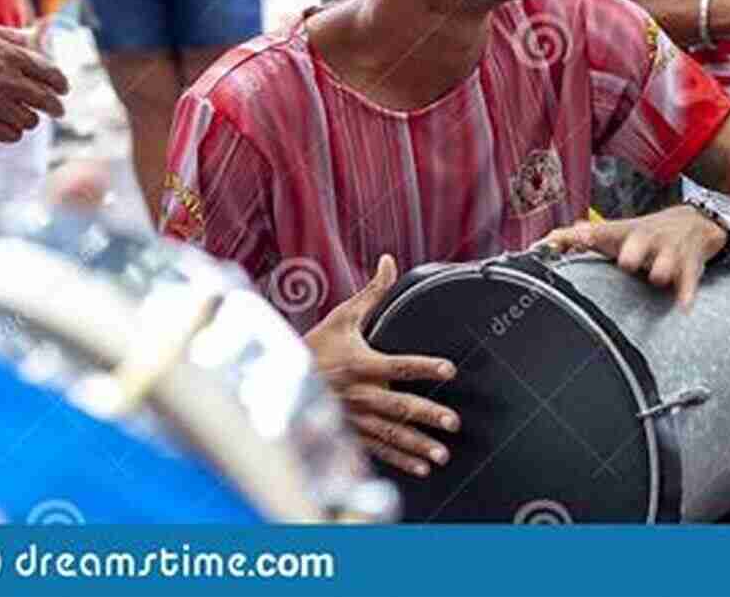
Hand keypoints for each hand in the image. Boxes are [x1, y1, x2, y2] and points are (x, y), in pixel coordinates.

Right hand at [0, 23, 67, 141]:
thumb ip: (13, 37)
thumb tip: (41, 33)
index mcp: (11, 55)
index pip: (51, 74)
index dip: (61, 84)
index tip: (63, 90)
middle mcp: (8, 79)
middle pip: (47, 101)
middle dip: (55, 108)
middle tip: (58, 112)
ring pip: (30, 121)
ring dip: (29, 119)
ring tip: (24, 116)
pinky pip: (10, 135)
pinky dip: (12, 133)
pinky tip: (6, 127)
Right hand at [303, 254, 460, 477]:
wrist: (277, 378)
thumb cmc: (316, 345)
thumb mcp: (343, 316)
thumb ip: (372, 293)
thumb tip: (388, 262)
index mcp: (360, 363)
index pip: (398, 365)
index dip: (424, 366)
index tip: (449, 370)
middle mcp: (359, 393)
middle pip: (398, 406)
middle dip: (427, 415)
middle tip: (452, 422)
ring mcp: (354, 417)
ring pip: (390, 434)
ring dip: (417, 445)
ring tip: (441, 454)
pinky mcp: (350, 433)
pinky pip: (377, 450)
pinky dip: (399, 460)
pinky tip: (421, 467)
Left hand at [534, 205, 726, 306]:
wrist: (691, 223)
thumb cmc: (641, 233)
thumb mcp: (616, 231)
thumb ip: (581, 237)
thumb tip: (547, 240)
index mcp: (625, 232)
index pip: (604, 231)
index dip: (590, 235)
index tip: (577, 239)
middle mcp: (647, 239)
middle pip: (639, 243)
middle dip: (632, 253)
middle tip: (626, 261)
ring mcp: (670, 251)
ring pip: (666, 262)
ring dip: (661, 270)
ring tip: (658, 277)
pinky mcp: (689, 266)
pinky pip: (689, 281)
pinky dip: (686, 293)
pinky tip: (683, 305)